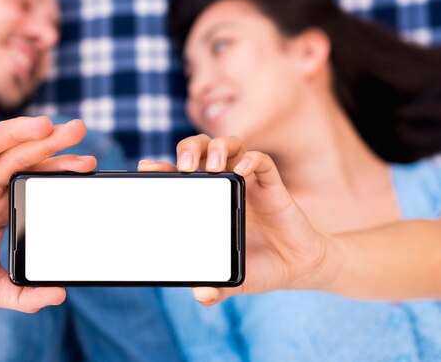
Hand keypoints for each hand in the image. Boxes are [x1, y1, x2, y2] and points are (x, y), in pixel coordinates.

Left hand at [139, 135, 335, 304]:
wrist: (294, 266)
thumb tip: (201, 295)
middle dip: (188, 149)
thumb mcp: (231, 277)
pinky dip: (252, 160)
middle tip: (184, 167)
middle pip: (200, 149)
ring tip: (212, 166)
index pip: (177, 174)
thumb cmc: (255, 265)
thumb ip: (215, 288)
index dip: (161, 167)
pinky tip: (242, 171)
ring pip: (229, 145)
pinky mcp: (271, 184)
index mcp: (204, 200)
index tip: (146, 167)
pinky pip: (262, 161)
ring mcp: (247, 181)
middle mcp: (222, 184)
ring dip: (217, 148)